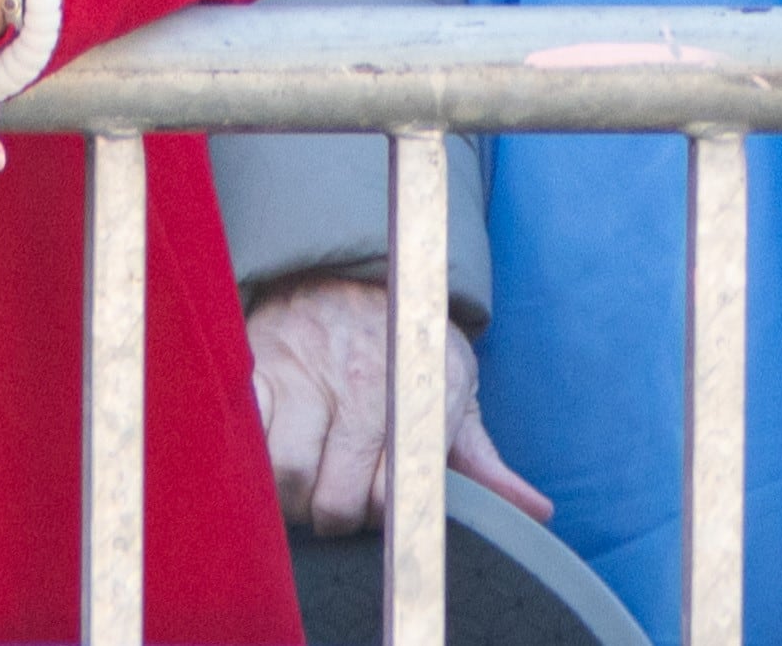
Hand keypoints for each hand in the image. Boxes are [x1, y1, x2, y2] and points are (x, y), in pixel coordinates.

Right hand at [243, 275, 552, 533]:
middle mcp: (358, 384)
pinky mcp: (254, 361)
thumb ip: (483, 457)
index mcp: (414, 396)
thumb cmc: (408, 339)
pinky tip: (263, 454)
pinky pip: (244, 429)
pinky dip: (248, 454)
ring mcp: (301, 371)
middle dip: (331, 516)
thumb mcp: (454, 386)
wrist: (352, 264)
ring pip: (284, 471)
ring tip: (297, 488)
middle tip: (330, 505)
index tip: (374, 507)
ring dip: (287, 496)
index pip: (391, 496)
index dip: (380, 516)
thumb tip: (537, 512)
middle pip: (334, 497)